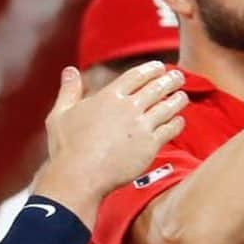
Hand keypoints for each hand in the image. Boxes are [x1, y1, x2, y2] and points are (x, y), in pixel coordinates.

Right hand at [35, 62, 188, 219]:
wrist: (80, 176)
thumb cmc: (67, 148)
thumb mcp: (61, 113)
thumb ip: (69, 90)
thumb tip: (69, 70)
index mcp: (109, 96)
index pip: (136, 76)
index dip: (151, 69)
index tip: (159, 67)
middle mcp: (128, 108)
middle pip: (156, 88)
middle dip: (170, 80)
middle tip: (178, 77)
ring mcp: (141, 126)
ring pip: (167, 107)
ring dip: (177, 100)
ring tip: (183, 96)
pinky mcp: (150, 146)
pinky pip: (169, 130)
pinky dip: (177, 123)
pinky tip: (179, 121)